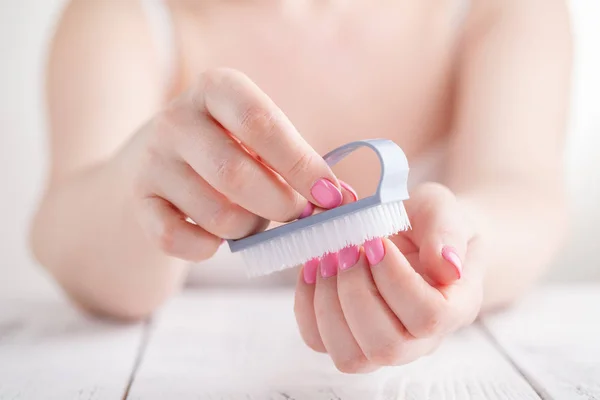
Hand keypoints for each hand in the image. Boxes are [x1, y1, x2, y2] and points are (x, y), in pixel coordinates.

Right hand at [118, 68, 345, 261]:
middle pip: (236, 174)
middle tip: (296, 213)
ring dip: (248, 228)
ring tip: (251, 218)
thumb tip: (339, 199)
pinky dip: (207, 248)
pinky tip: (214, 235)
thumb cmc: (231, 147)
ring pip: (215, 215)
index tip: (331, 196)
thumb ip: (297, 161)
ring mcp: (151, 160)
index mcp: (217, 89)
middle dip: (279, 204)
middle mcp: (176, 118)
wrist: (162, 160)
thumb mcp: (260, 137)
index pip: (261, 123)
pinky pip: (178, 240)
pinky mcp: (139, 200)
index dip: (301, 164)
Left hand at [294, 182, 483, 372]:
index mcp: (455, 307)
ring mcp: (382, 343)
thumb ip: (447, 232)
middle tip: (346, 248)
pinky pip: (319, 341)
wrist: (413, 230)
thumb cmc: (430, 221)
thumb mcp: (442, 209)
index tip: (376, 242)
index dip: (395, 281)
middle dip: (355, 292)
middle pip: (386, 346)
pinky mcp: (347, 337)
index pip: (428, 317)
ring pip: (350, 356)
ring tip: (327, 257)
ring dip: (328, 304)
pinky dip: (307, 306)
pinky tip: (312, 268)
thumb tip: (447, 266)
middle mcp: (420, 338)